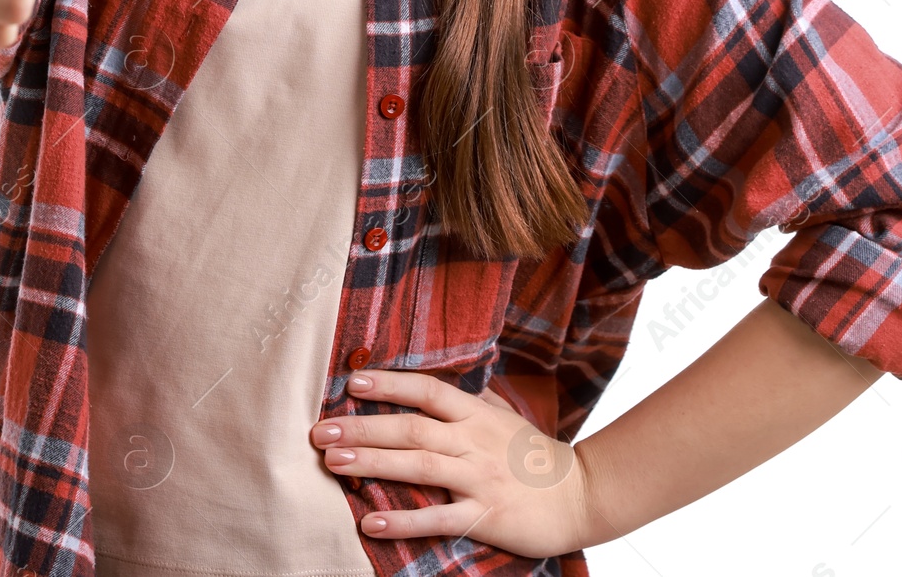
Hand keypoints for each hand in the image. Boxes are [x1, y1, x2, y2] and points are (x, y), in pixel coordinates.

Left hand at [310, 369, 601, 558]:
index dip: (390, 383)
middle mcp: (473, 441)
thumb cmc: (535, 455)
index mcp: (476, 414)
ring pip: (418, 466)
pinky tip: (371, 521)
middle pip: (411, 428)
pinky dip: (403, 520)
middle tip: (320, 429)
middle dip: (363, 427)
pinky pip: (438, 518)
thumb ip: (471, 400)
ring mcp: (478, 478)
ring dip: (372, 463)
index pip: (427, 391)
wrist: (581, 494)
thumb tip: (440, 380)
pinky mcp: (484, 516)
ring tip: (333, 462)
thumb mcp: (503, 417)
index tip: (351, 381)